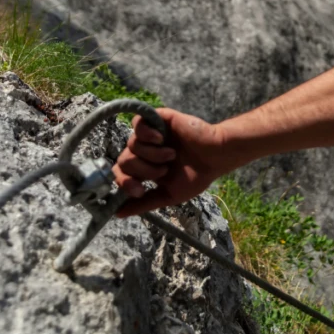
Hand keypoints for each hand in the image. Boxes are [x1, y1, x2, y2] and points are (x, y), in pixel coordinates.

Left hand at [112, 108, 231, 217]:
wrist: (215, 156)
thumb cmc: (196, 176)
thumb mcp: (169, 195)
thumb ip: (144, 203)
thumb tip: (118, 214)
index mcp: (145, 168)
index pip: (120, 173)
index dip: (124, 183)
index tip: (140, 190)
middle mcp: (144, 150)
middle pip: (124, 160)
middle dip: (143, 170)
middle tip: (164, 171)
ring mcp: (150, 134)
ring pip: (131, 144)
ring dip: (152, 154)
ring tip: (172, 155)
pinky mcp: (157, 119)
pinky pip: (137, 123)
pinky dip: (146, 134)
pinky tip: (161, 139)